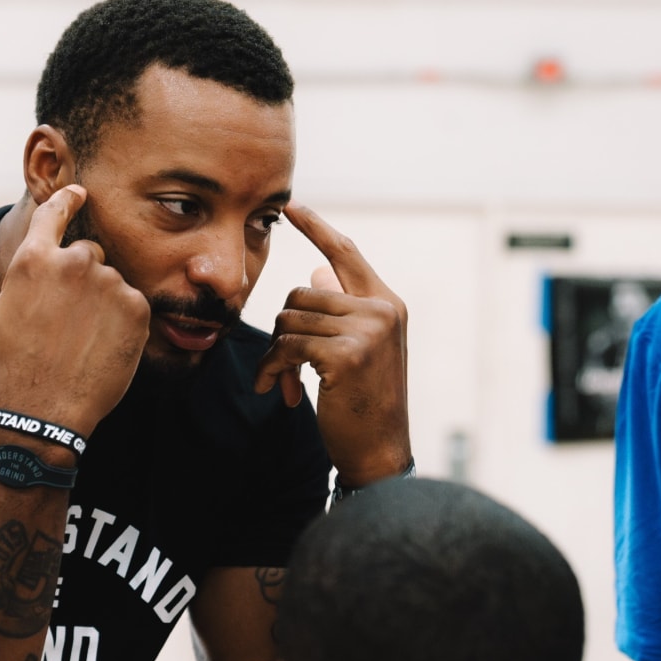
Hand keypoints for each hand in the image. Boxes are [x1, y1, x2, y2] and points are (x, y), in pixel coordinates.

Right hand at [0, 186, 149, 436]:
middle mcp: (74, 263)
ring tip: (80, 336)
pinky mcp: (136, 308)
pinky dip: (122, 318)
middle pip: (87, 252)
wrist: (43, 413)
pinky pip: (132, 301)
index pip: (55, 212)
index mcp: (34, 259)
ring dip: (101, 298)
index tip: (79, 193)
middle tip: (63, 317)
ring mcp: (109, 284)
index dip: (68, 200)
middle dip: (78, 275)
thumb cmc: (4, 365)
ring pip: (110, 279)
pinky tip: (100, 343)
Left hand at [253, 204, 412, 486]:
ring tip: (284, 385)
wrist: (380, 454)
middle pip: (301, 295)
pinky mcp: (346, 355)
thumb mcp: (360, 351)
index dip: (317, 228)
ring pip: (289, 321)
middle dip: (283, 332)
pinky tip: (281, 393)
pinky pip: (287, 347)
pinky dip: (274, 370)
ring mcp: (367, 331)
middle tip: (281, 370)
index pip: (346, 253)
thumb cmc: (366, 405)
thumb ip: (343, 311)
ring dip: (276, 357)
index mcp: (386, 304)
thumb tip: (316, 273)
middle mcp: (381, 310)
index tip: (292, 207)